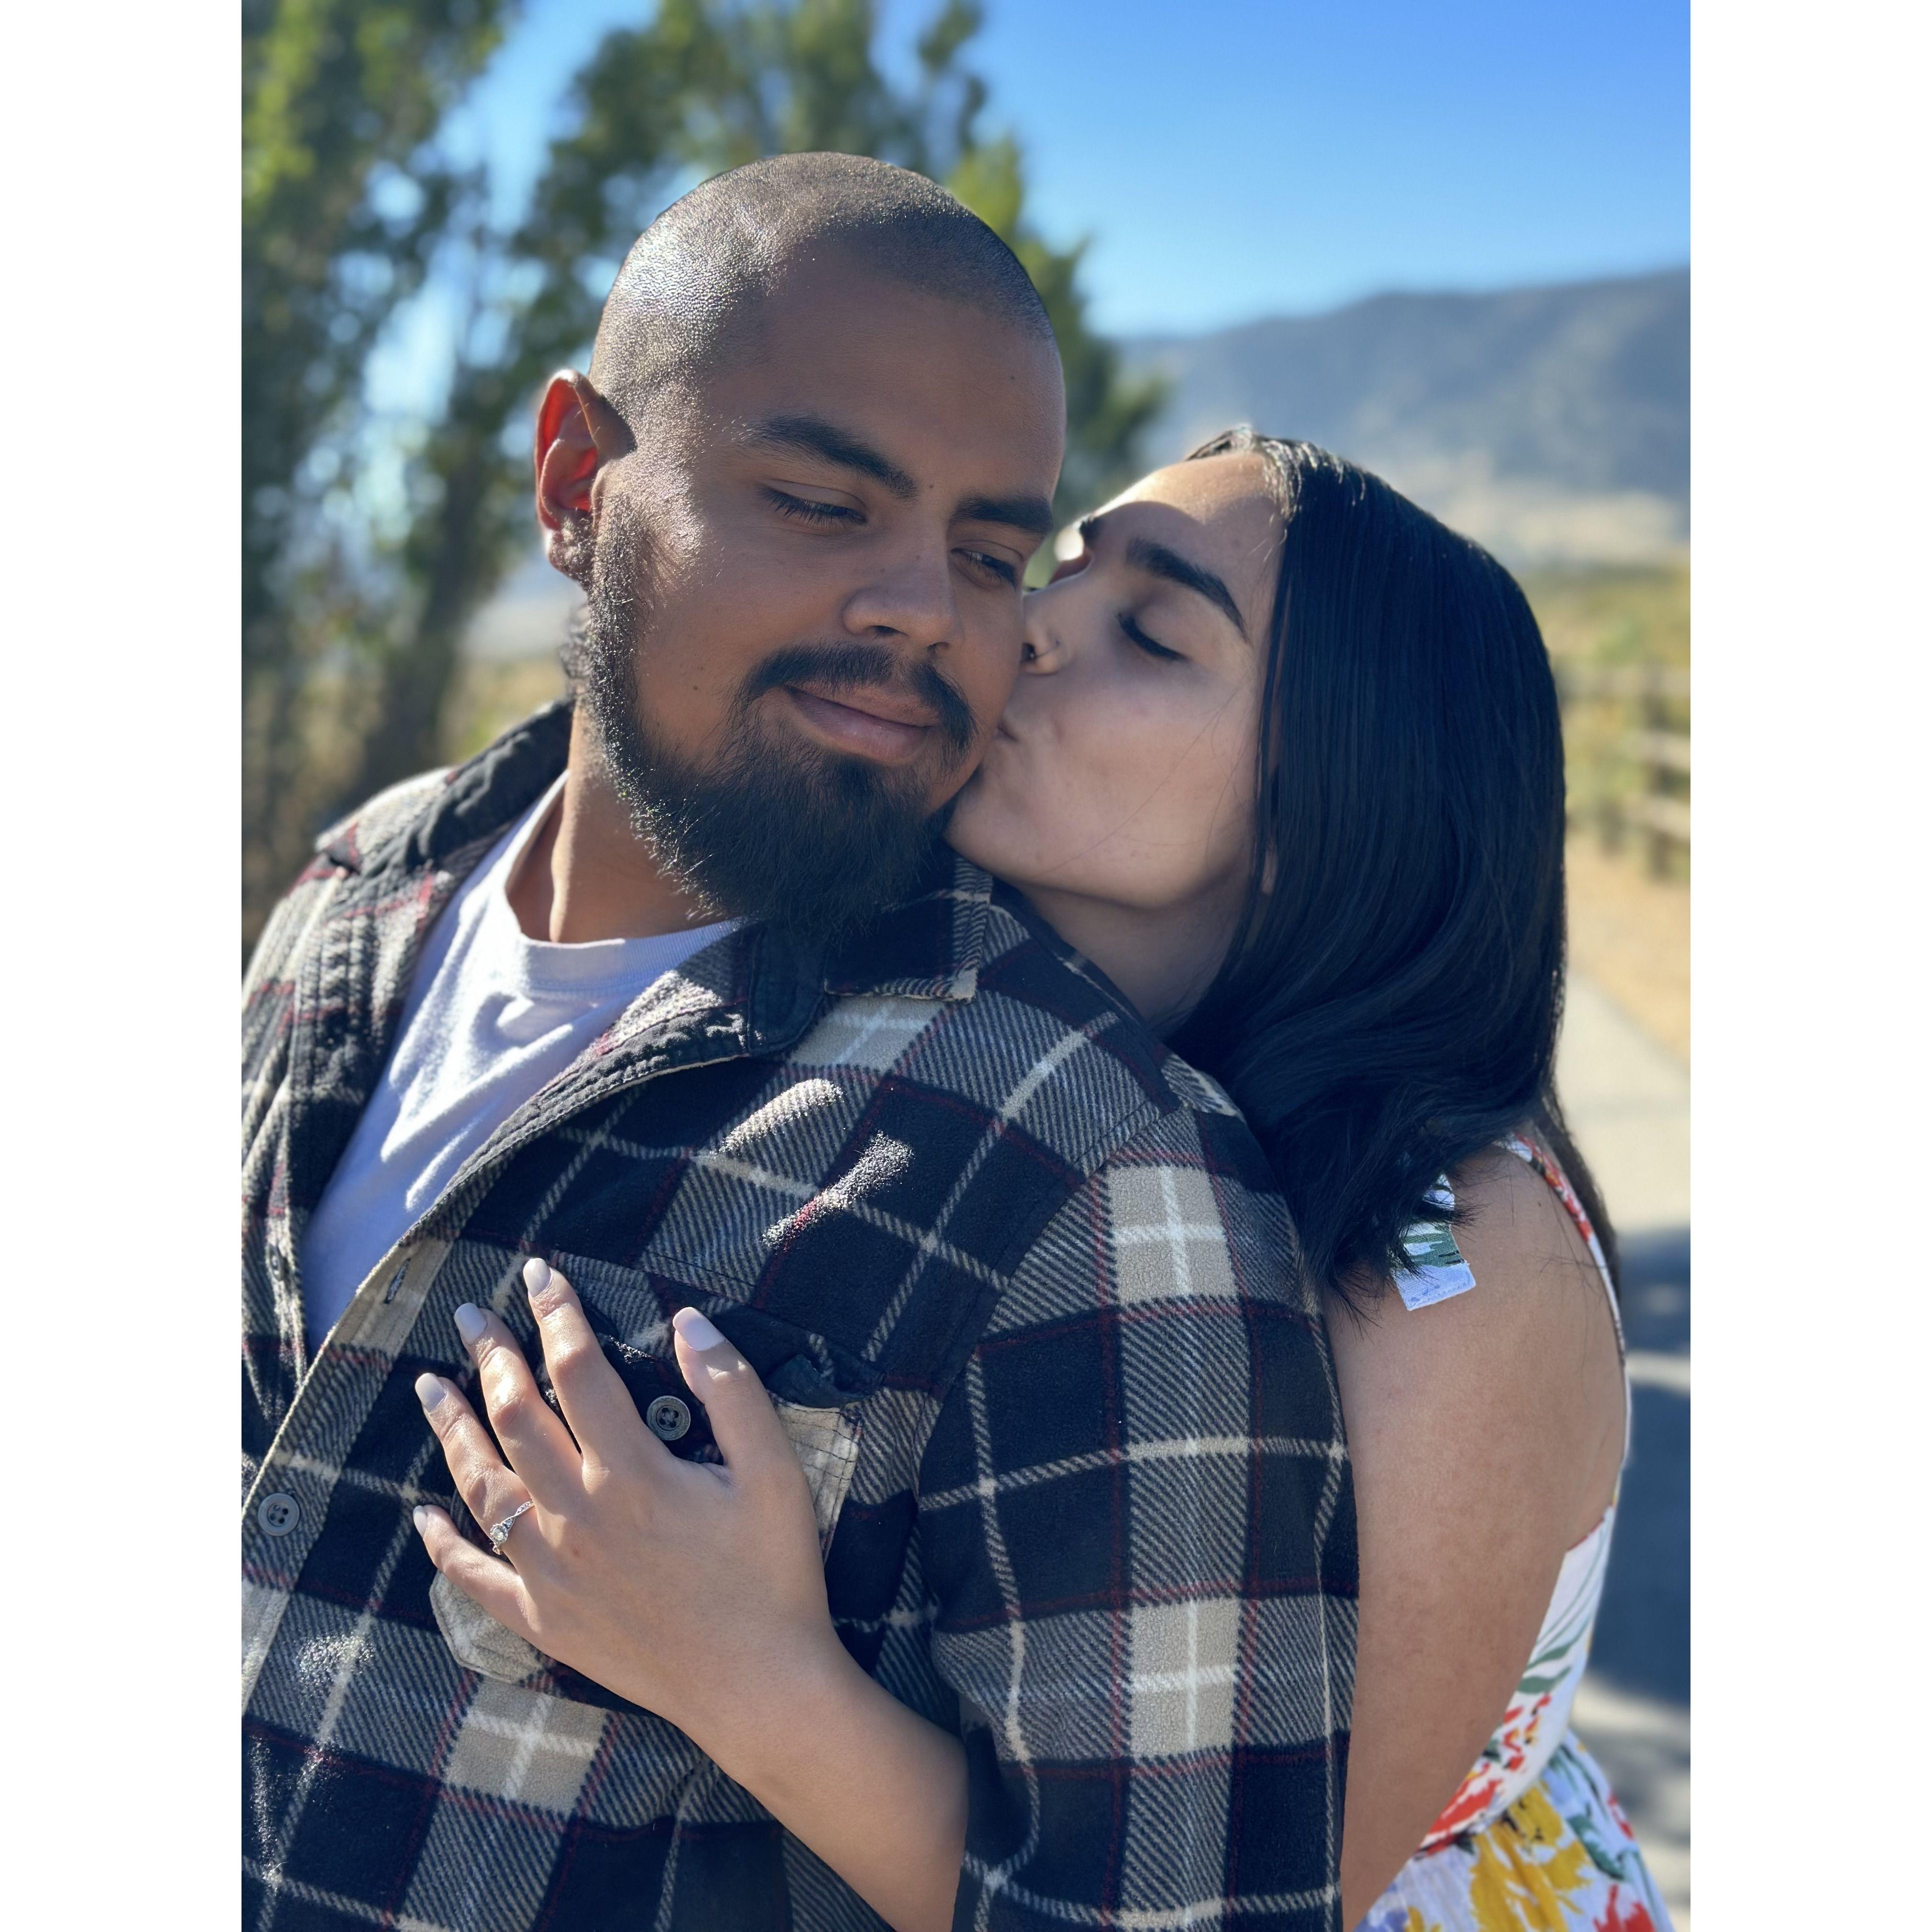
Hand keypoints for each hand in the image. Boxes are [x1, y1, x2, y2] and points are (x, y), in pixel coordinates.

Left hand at [410, 1260, 844, 1767]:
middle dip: (490, 1356)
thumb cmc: (775, 1575)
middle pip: (516, 1416)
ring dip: (452, 1428)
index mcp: (632, 1473)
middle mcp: (577, 1516)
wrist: (761, 1689)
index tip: (539, 1274)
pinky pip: (475, 1577)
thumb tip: (688, 1322)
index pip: (578, 1370)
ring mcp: (551, 1572)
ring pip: (482, 1485)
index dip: (556, 1314)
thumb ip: (731, 1388)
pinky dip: (442, 1545)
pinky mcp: (544, 1621)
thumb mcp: (775, 1471)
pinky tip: (421, 1516)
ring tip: (429, 1386)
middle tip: (470, 1316)